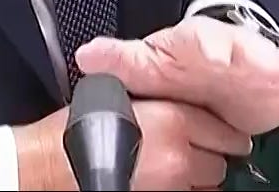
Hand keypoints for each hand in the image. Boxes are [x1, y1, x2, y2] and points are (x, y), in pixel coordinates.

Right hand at [15, 95, 250, 190]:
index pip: (226, 132)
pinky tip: (166, 183)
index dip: (221, 133)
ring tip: (177, 170)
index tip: (216, 135)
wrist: (53, 163)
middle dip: (210, 157)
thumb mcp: (123, 96)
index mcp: (175, 119)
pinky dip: (185, 191)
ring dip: (200, 179)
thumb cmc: (80, 130)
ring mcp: (173, 186)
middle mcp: (181, 156)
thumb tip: (183, 102)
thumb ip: (160, 98)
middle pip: (221, 162)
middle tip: (191, 152)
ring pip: (209, 186)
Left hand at [74, 16, 278, 135]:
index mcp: (206, 45)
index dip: (217, 47)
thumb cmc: (181, 64)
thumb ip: (120, 59)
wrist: (213, 65)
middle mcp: (245, 54)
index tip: (221, 55)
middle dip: (271, 60)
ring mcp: (273, 71)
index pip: (210, 41)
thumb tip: (87, 54)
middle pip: (260, 53)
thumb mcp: (148, 62)